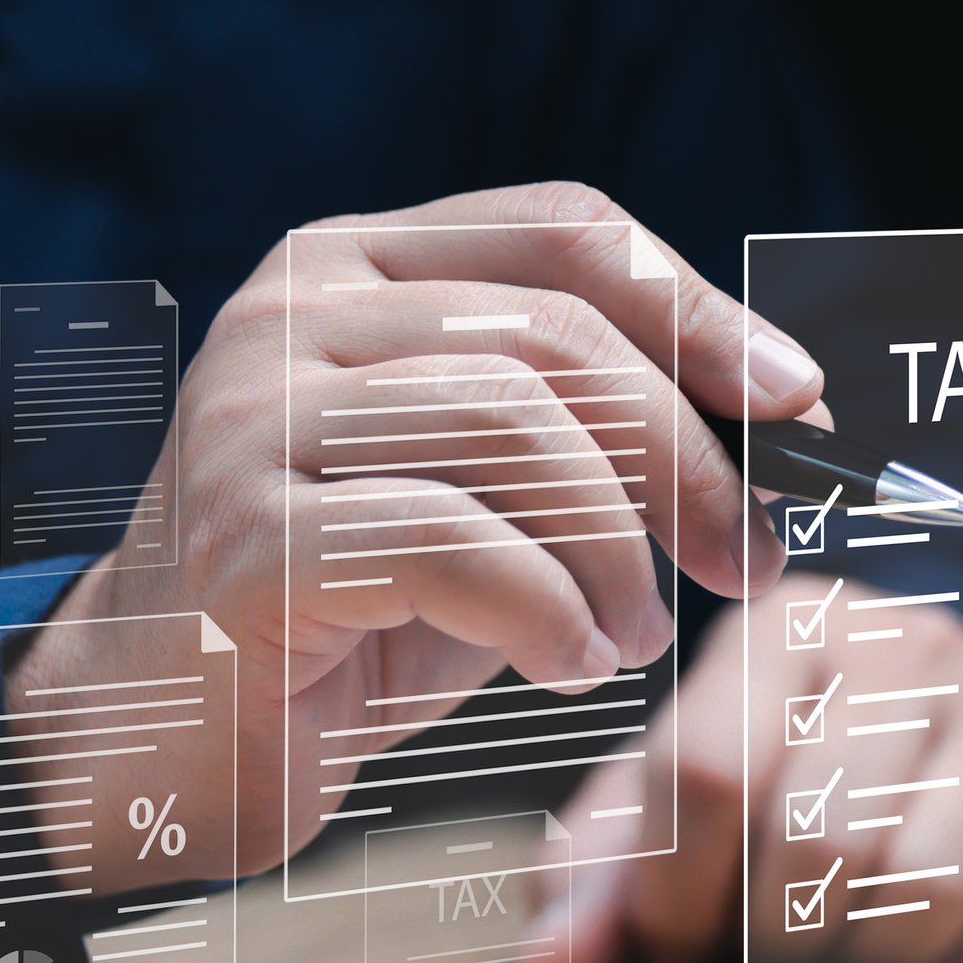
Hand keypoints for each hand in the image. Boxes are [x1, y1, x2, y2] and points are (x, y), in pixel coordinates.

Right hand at [9, 183, 825, 887]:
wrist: (165, 731)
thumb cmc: (349, 606)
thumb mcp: (485, 490)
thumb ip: (587, 430)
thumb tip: (780, 411)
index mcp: (357, 266)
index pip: (563, 232)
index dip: (698, 310)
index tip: (798, 401)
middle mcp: (293, 311)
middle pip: (556, 339)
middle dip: (686, 460)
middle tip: (746, 561)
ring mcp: (253, 415)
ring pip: (511, 429)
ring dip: (614, 552)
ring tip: (629, 635)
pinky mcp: (242, 534)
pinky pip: (450, 542)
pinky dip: (546, 611)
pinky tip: (566, 664)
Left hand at [539, 578, 962, 962]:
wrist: (950, 751)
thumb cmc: (786, 784)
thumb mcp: (673, 807)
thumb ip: (599, 874)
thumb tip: (556, 959)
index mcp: (785, 627)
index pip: (710, 770)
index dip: (675, 892)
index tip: (672, 942)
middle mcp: (908, 645)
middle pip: (818, 840)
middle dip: (770, 944)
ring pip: (924, 885)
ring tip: (840, 959)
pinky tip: (931, 950)